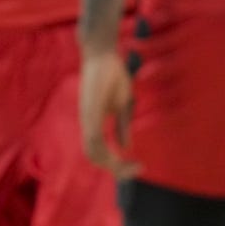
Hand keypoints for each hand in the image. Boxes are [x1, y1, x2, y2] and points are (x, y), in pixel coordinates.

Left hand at [79, 49, 139, 178]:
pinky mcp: (90, 112)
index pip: (100, 153)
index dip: (116, 164)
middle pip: (95, 157)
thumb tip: (125, 148)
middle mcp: (87, 124)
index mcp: (93, 124)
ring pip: (93, 152)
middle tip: (137, 171)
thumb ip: (122, 127)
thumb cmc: (111, 76)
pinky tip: (122, 154)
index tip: (138, 167)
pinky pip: (94, 138)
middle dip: (116, 169)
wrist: (103, 54)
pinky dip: (106, 150)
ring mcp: (87, 119)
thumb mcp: (122, 105)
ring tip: (133, 166)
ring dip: (113, 164)